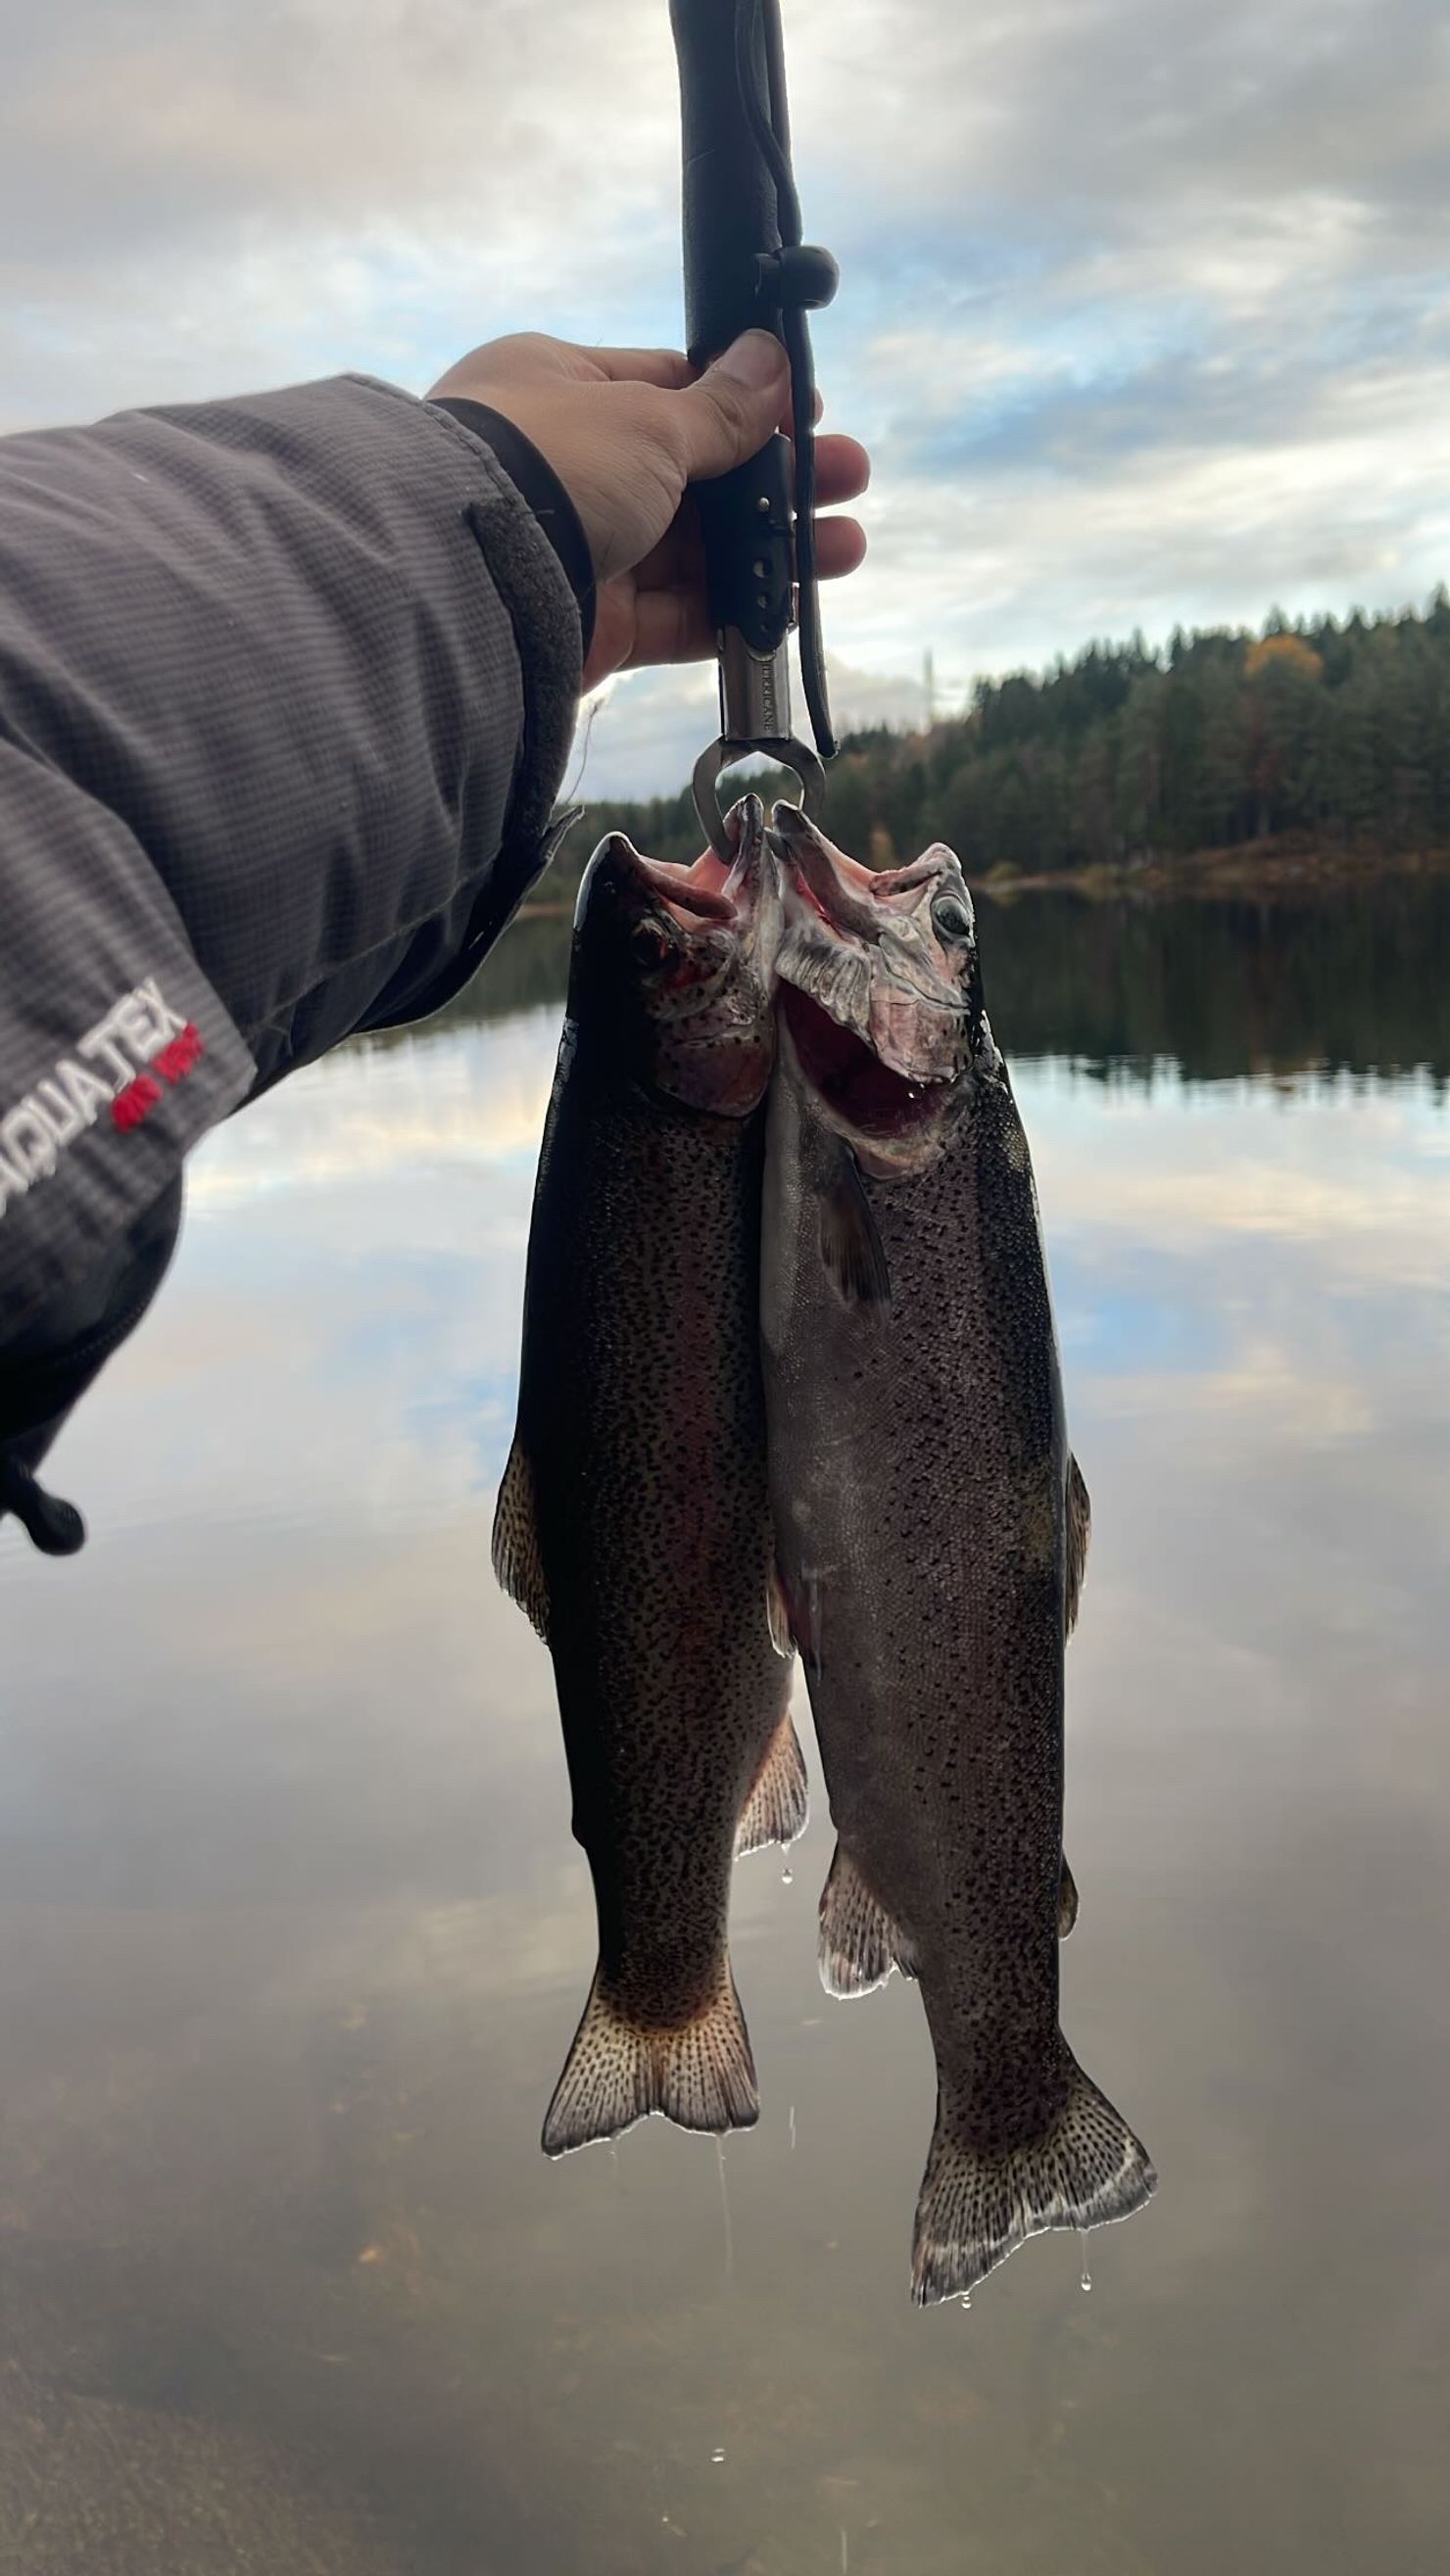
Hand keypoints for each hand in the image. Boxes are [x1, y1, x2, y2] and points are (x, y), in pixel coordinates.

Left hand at [426, 331, 868, 691]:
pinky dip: (733, 613)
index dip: (742, 401)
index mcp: (562, 387)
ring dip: (772, 550)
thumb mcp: (646, 420)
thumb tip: (771, 360)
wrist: (466, 579)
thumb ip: (719, 408)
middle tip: (850, 478)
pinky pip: (676, 618)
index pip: (667, 386)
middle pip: (693, 474)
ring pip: (694, 551)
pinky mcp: (593, 624)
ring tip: (847, 547)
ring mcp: (583, 549)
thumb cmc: (549, 465)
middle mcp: (569, 466)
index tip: (806, 413)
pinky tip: (794, 607)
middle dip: (775, 481)